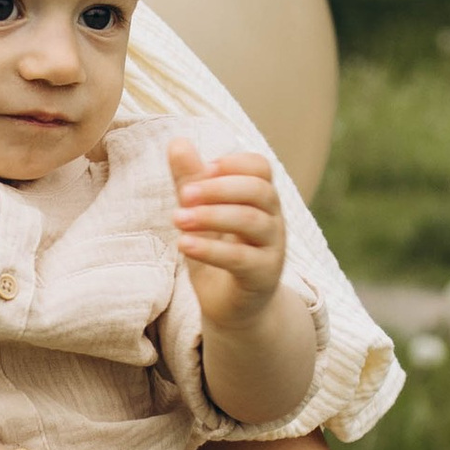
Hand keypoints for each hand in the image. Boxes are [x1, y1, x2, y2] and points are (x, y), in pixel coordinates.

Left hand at [168, 137, 285, 326]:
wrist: (233, 308)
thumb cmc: (219, 254)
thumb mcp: (200, 215)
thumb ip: (192, 181)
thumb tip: (177, 141)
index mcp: (260, 199)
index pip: (261, 168)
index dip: (234, 163)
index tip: (204, 167)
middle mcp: (273, 220)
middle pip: (259, 191)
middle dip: (219, 188)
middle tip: (184, 194)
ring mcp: (272, 249)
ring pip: (252, 221)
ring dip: (211, 216)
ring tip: (177, 219)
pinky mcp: (263, 277)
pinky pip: (241, 260)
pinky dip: (211, 250)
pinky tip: (183, 244)